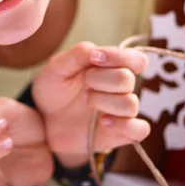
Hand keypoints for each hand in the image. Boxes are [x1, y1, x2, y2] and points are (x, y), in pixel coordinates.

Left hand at [32, 42, 150, 167]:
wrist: (44, 118)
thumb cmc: (54, 89)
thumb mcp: (57, 67)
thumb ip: (78, 54)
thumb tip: (98, 52)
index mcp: (111, 67)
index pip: (136, 59)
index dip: (119, 57)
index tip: (95, 59)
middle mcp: (121, 89)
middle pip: (127, 80)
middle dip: (101, 79)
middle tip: (84, 83)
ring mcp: (122, 112)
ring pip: (130, 104)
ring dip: (104, 101)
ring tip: (86, 101)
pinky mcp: (121, 133)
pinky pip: (140, 130)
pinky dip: (124, 125)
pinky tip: (103, 122)